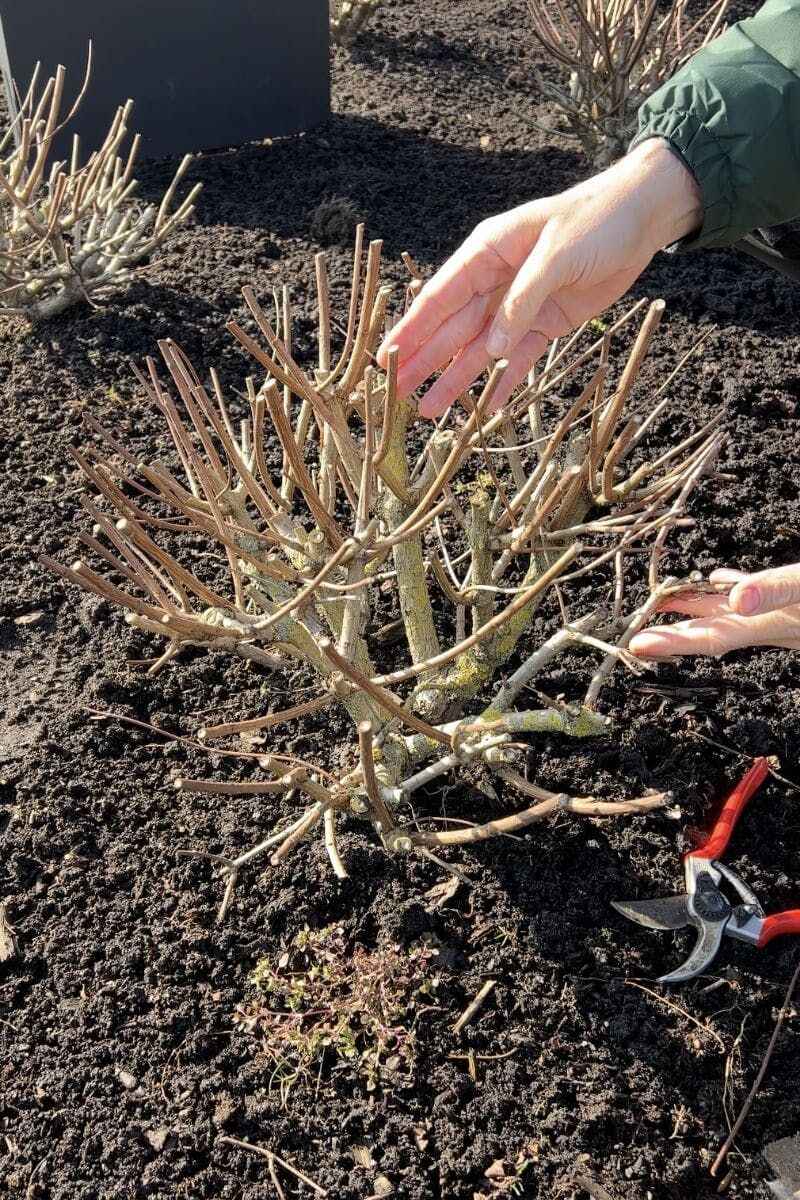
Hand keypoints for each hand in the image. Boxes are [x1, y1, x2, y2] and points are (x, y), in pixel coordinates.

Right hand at [377, 138, 701, 417]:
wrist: (641, 217)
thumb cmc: (595, 221)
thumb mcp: (557, 255)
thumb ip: (522, 301)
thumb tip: (492, 349)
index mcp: (487, 253)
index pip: (440, 297)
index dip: (412, 329)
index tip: (386, 358)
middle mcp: (495, 282)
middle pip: (452, 329)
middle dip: (424, 362)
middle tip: (396, 393)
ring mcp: (519, 306)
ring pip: (480, 349)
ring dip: (455, 379)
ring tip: (428, 410)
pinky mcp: (546, 323)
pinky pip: (519, 358)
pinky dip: (504, 382)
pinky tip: (486, 408)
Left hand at [630, 565, 799, 657]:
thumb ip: (778, 591)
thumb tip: (738, 599)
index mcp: (773, 625)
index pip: (712, 637)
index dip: (673, 642)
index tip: (637, 644)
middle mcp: (775, 625)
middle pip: (714, 629)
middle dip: (675, 629)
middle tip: (636, 627)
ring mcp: (784, 616)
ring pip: (731, 612)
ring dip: (697, 606)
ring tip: (665, 600)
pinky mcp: (795, 601)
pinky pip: (755, 596)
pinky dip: (733, 589)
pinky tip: (721, 580)